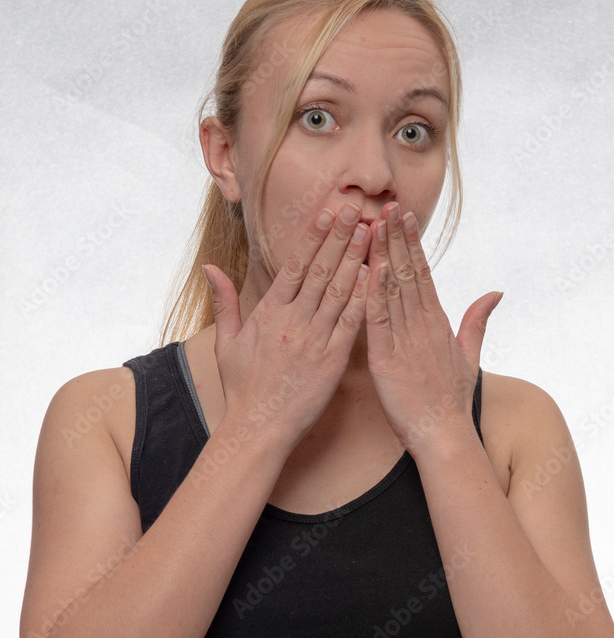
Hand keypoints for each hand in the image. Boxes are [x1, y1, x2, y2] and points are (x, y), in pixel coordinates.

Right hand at [202, 203, 371, 452]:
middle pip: (320, 270)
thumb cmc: (242, 389)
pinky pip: (351, 323)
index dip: (314, 237)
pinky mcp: (332, 361)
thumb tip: (211, 268)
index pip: (295, 266)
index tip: (328, 212)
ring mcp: (314, 340)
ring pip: (339, 291)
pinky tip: (377, 277)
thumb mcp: (226, 343)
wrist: (257, 428)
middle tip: (356, 209)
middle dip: (339, 237)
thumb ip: (224, 302)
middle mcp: (293, 321)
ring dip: (356, 259)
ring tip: (371, 233)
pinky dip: (364, 298)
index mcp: (268, 313)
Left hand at [364, 202, 502, 453]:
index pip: (422, 273)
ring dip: (381, 255)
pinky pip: (378, 321)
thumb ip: (478, 321)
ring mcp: (405, 340)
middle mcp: (422, 325)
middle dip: (396, 237)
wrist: (445, 435)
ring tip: (372, 224)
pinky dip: (372, 295)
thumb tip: (495, 292)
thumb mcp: (469, 355)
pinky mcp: (386, 359)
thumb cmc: (452, 400)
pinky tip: (367, 270)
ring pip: (391, 290)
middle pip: (407, 272)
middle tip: (385, 205)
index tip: (403, 216)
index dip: (411, 243)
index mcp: (437, 322)